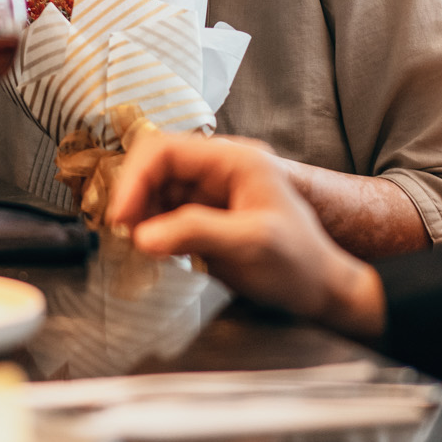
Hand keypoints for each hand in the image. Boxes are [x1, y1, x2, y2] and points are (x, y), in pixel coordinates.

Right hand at [106, 135, 386, 339]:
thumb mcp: (251, 244)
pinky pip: (163, 212)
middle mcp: (219, 169)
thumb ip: (197, 233)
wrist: (322, 291)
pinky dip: (149, 228)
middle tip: (123, 233)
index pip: (167, 150)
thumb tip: (143, 236)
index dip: (135, 178)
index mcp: (235, 160)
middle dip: (133, 196)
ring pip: (154, 189)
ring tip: (138, 245)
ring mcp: (211, 193)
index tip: (120, 215)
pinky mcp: (204, 217)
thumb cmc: (300, 263)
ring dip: (139, 213)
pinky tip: (152, 250)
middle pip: (155, 166)